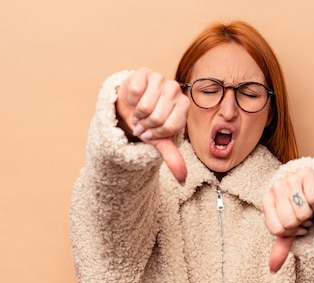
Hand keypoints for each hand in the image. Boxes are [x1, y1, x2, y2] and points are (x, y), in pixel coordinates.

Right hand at [116, 67, 189, 182]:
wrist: (132, 105)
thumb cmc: (149, 122)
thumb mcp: (160, 141)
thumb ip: (172, 157)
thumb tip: (182, 179)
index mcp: (184, 105)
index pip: (170, 126)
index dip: (156, 134)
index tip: (150, 133)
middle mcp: (175, 89)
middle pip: (157, 117)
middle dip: (145, 125)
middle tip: (142, 124)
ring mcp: (160, 78)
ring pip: (145, 105)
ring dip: (136, 114)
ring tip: (138, 114)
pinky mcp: (144, 72)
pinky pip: (134, 90)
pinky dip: (130, 100)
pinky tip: (133, 99)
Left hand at [262, 168, 313, 272]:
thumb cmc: (299, 208)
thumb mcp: (289, 228)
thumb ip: (281, 247)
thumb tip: (272, 270)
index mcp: (266, 200)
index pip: (277, 230)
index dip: (290, 232)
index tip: (295, 226)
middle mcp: (275, 187)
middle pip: (290, 222)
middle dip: (301, 223)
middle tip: (304, 216)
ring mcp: (291, 178)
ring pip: (302, 212)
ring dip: (310, 213)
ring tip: (309, 206)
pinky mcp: (308, 174)